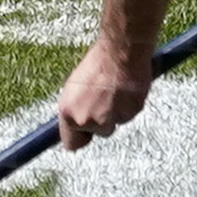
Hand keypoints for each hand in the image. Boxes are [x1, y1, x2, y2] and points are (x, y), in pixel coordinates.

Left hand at [50, 30, 154, 149]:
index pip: (71, 144)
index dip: (80, 137)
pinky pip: (128, 115)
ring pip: (114, 123)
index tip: (84, 132)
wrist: (119, 51)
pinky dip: (128, 105)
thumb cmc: (97, 63)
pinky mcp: (128, 114)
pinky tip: (125, 88)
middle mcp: (86, 120)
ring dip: (116, 112)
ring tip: (114, 89)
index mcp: (68, 113)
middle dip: (102, 121)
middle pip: (98, 133)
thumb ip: (76, 107)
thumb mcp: (76, 87)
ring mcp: (108, 119)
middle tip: (104, 99)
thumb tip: (77, 119)